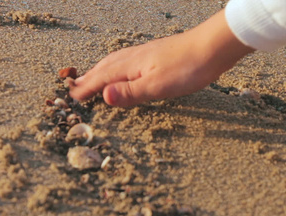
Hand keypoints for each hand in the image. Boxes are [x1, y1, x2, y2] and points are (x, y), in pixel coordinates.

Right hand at [69, 10, 253, 106]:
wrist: (212, 47)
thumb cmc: (188, 68)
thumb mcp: (158, 86)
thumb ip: (131, 92)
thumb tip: (103, 97)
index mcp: (130, 65)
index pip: (102, 78)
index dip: (87, 88)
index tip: (73, 98)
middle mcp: (134, 56)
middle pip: (105, 67)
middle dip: (89, 78)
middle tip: (76, 87)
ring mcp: (146, 53)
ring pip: (116, 62)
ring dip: (102, 71)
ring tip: (95, 76)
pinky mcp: (157, 54)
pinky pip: (129, 60)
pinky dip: (119, 66)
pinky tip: (128, 69)